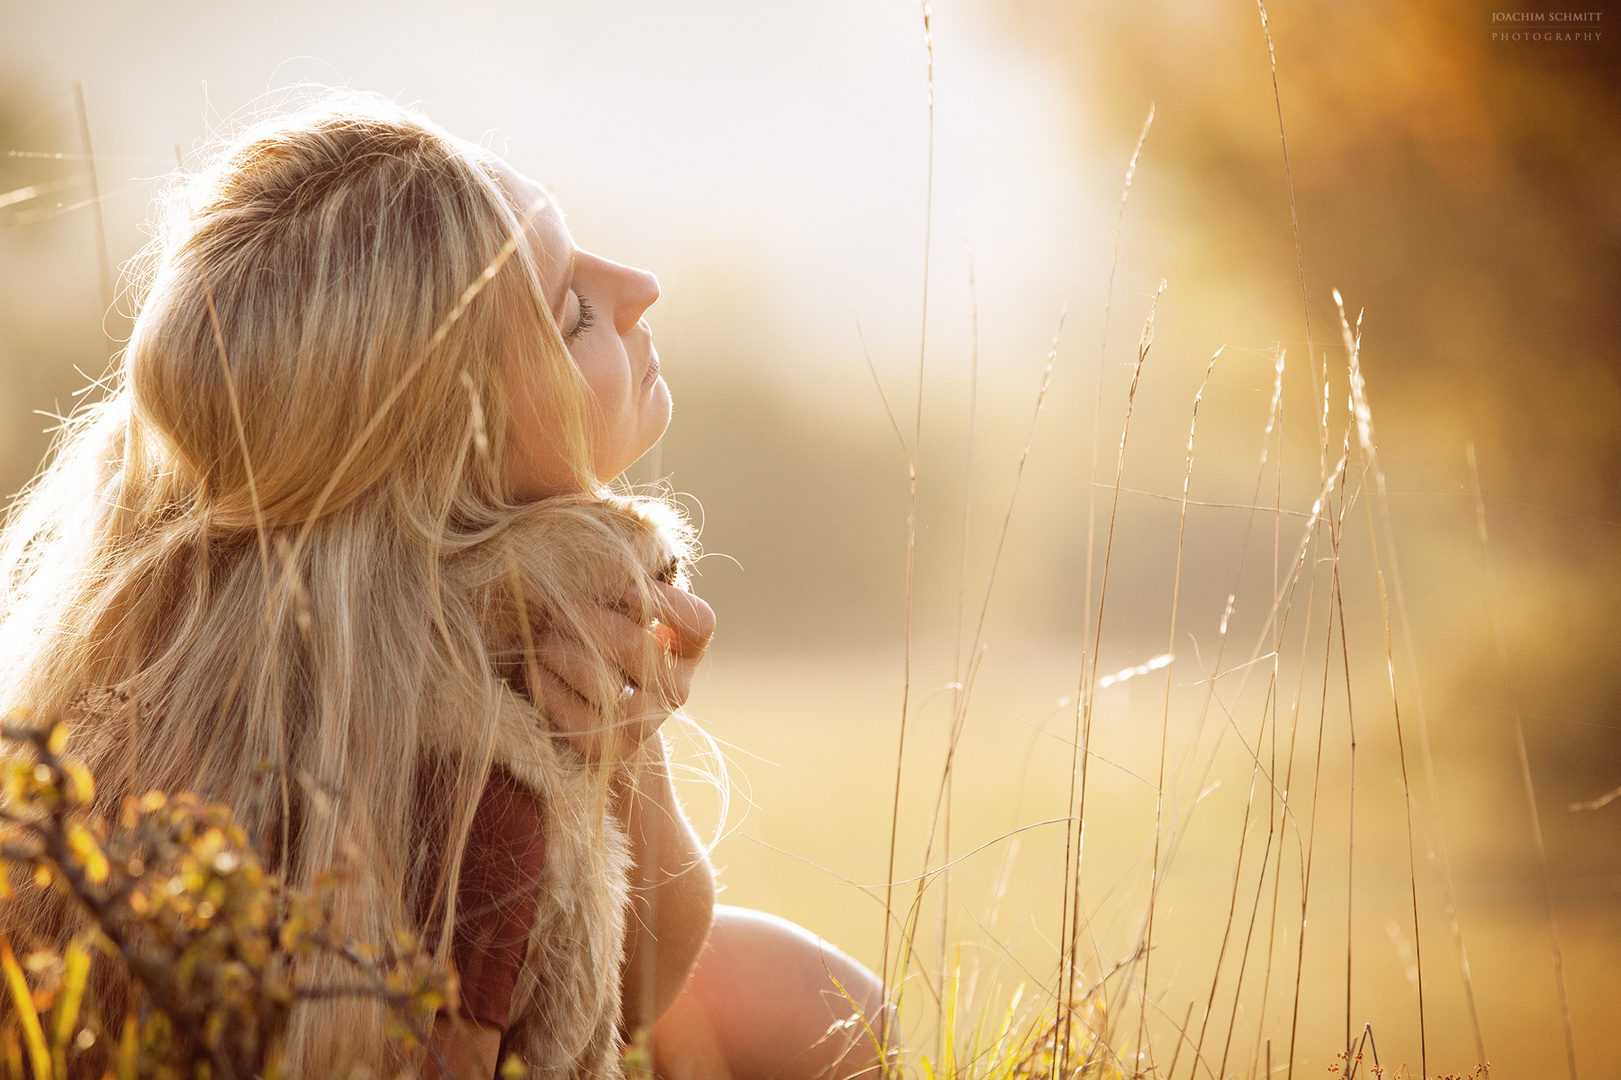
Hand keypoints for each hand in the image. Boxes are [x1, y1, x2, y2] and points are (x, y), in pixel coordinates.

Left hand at [527, 581, 714, 758]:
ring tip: (538, 638)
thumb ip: (624, 588)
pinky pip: (572, 715)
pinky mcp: (610, 749)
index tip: (623, 589)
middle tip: (555, 605)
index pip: (698, 623)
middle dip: (587, 620)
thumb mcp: (624, 614)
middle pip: (636, 648)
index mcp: (687, 649)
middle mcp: (677, 689)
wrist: (598, 719)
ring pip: (599, 680)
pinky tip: (532, 668)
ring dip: (557, 650)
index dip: (665, 603)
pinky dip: (545, 686)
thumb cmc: (606, 646)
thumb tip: (603, 553)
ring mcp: (647, 723)